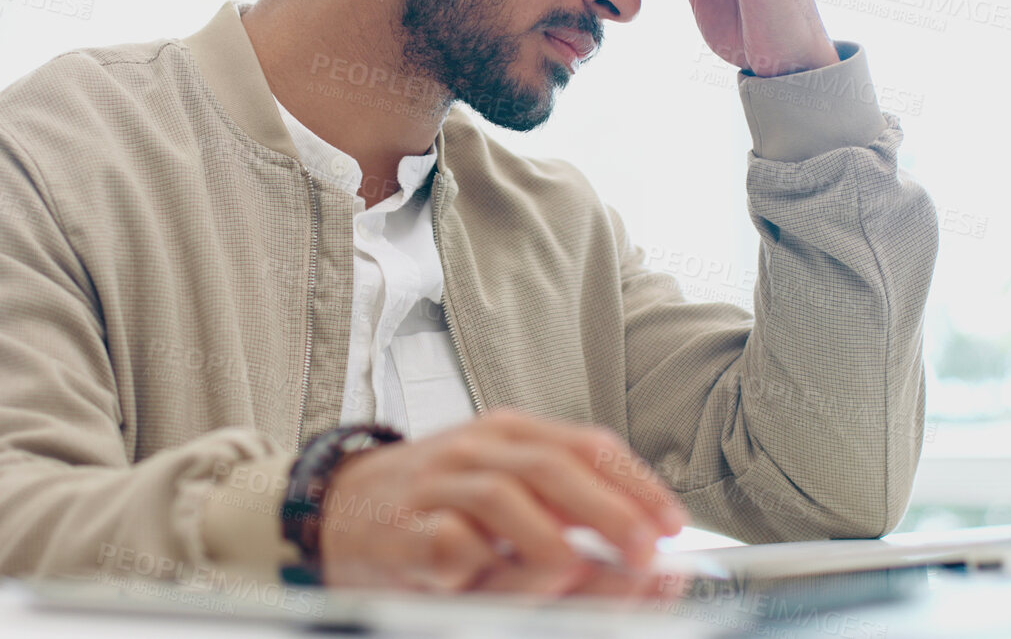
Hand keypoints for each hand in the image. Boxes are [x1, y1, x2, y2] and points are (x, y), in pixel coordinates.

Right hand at [317, 409, 689, 599]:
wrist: (337, 509)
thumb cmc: (436, 506)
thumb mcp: (504, 489)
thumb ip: (566, 512)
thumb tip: (647, 551)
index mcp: (510, 432)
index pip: (587, 445)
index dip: (637, 484)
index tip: (673, 525)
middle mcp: (476, 449)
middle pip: (554, 467)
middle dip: (609, 512)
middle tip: (645, 553)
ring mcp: (437, 487)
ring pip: (503, 499)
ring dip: (549, 542)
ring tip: (576, 572)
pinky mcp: (403, 531)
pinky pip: (450, 543)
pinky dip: (482, 562)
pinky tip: (499, 578)